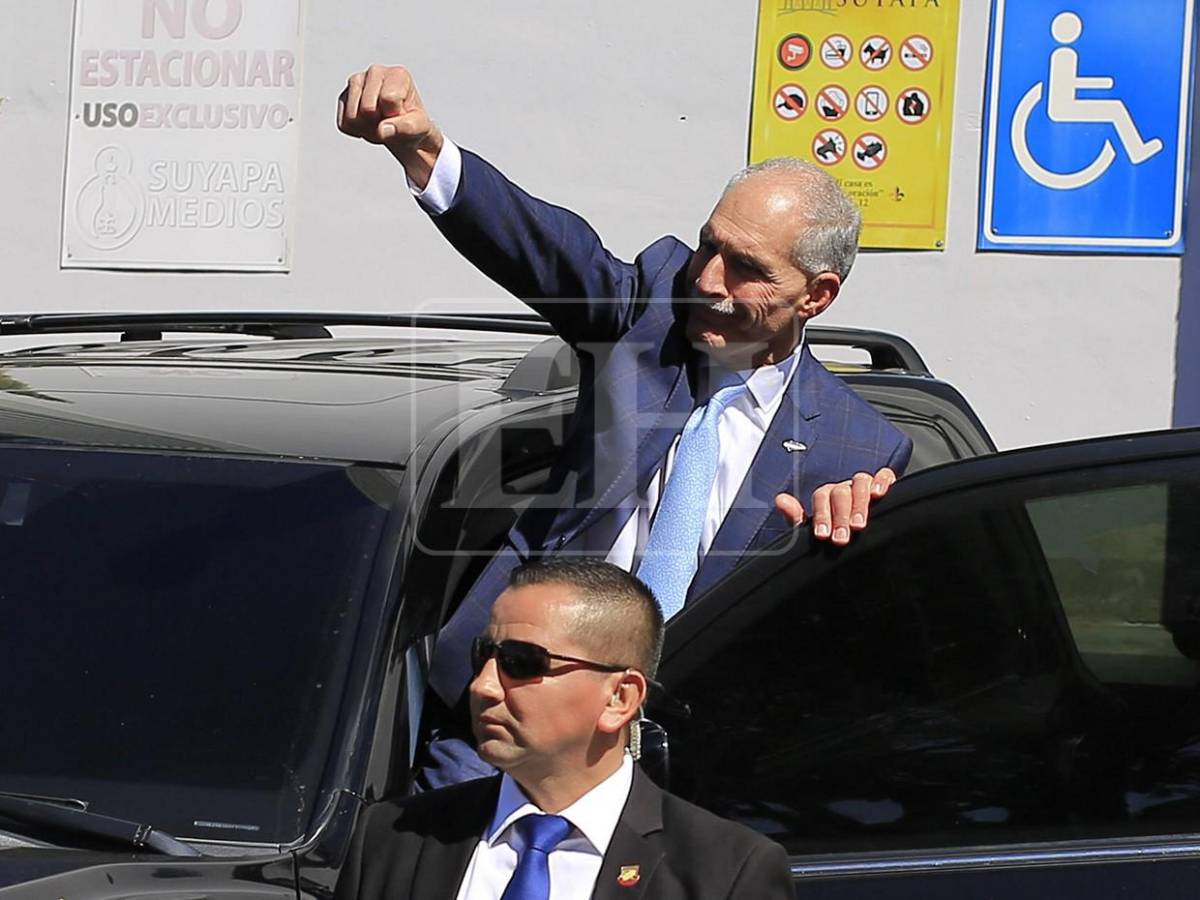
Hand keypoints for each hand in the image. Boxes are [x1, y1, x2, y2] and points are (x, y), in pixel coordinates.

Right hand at [337, 64, 442, 185]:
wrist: (403, 130)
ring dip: (367, 128)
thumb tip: (383, 129)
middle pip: (367, 109)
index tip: (402, 113)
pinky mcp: (344, 97)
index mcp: (398, 74)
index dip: (394, 114)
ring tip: (380, 122)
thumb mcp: (420, 128)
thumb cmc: (413, 124)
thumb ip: (407, 127)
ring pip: (352, 117)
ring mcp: (356, 82)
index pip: (388, 99)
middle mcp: (375, 72)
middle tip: (390, 121)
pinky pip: (344, 124)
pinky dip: (356, 131)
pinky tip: (368, 124)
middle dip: (378, 123)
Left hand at [774, 467, 896, 545]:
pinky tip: (879, 494)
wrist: (859, 539)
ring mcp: (863, 486)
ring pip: (860, 483)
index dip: (821, 516)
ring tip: (859, 525)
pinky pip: (884, 475)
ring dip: (859, 504)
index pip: (820, 498)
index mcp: (826, 497)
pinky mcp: (884, 485)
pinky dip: (882, 481)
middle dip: (840, 517)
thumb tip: (780, 500)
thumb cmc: (835, 533)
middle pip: (840, 493)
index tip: (823, 535)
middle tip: (841, 538)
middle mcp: (844, 488)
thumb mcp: (815, 530)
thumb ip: (797, 517)